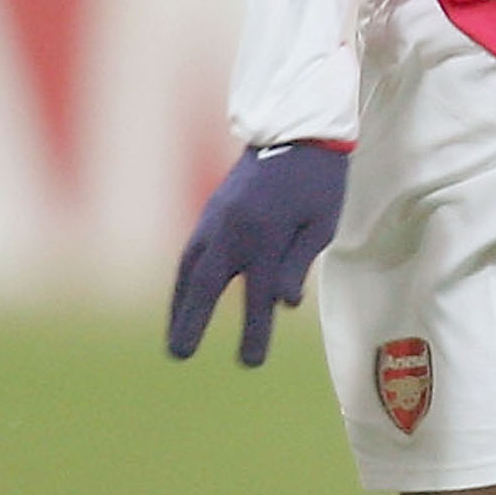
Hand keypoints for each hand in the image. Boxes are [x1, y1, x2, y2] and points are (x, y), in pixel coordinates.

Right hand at [167, 143, 351, 365]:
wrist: (296, 130)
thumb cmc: (318, 182)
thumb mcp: (320, 224)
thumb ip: (298, 264)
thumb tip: (284, 304)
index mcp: (267, 235)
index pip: (258, 295)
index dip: (255, 332)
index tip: (250, 363)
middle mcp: (234, 229)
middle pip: (208, 284)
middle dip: (192, 320)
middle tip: (180, 354)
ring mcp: (217, 219)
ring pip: (191, 268)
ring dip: (180, 304)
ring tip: (174, 337)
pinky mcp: (211, 212)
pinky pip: (191, 253)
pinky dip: (184, 281)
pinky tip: (183, 299)